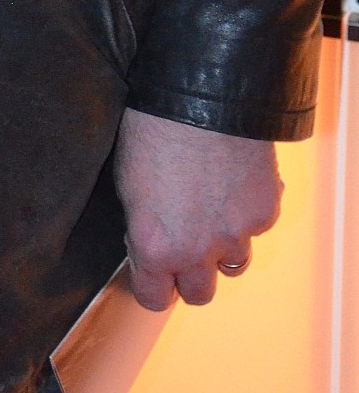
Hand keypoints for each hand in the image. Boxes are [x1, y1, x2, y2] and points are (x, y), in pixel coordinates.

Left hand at [113, 107, 282, 310]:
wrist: (203, 94)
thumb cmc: (153, 127)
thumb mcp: (126, 181)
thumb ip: (141, 224)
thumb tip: (149, 236)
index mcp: (156, 247)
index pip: (155, 298)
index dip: (153, 285)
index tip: (153, 273)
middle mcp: (197, 251)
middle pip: (199, 293)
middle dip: (190, 274)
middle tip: (185, 245)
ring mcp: (236, 234)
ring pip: (233, 263)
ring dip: (222, 247)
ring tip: (211, 212)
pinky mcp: (265, 212)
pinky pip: (256, 227)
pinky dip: (246, 213)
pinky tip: (233, 183)